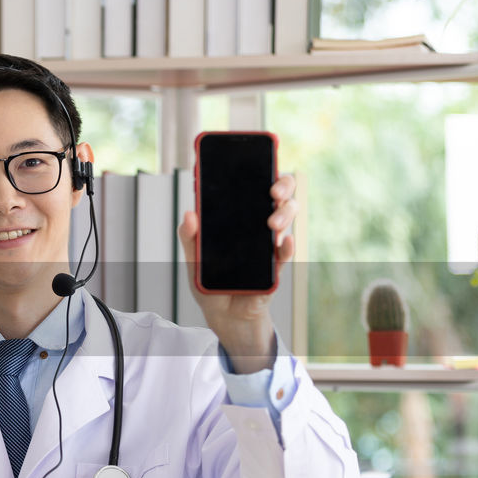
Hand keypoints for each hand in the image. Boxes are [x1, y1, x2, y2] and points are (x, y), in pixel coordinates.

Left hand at [178, 173, 296, 372]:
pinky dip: (286, 247)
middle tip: (272, 191)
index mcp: (239, 219)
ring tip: (272, 223)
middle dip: (282, 186)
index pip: (252, 187)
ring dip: (284, 215)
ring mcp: (269, 245)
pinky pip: (285, 254)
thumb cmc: (211, 283)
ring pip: (287, 219)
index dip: (255, 171)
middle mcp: (258, 226)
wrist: (223, 315)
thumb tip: (189, 213)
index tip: (250, 162)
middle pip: (280, 196)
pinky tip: (282, 243)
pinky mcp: (276, 268)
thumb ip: (190, 237)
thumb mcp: (194, 259)